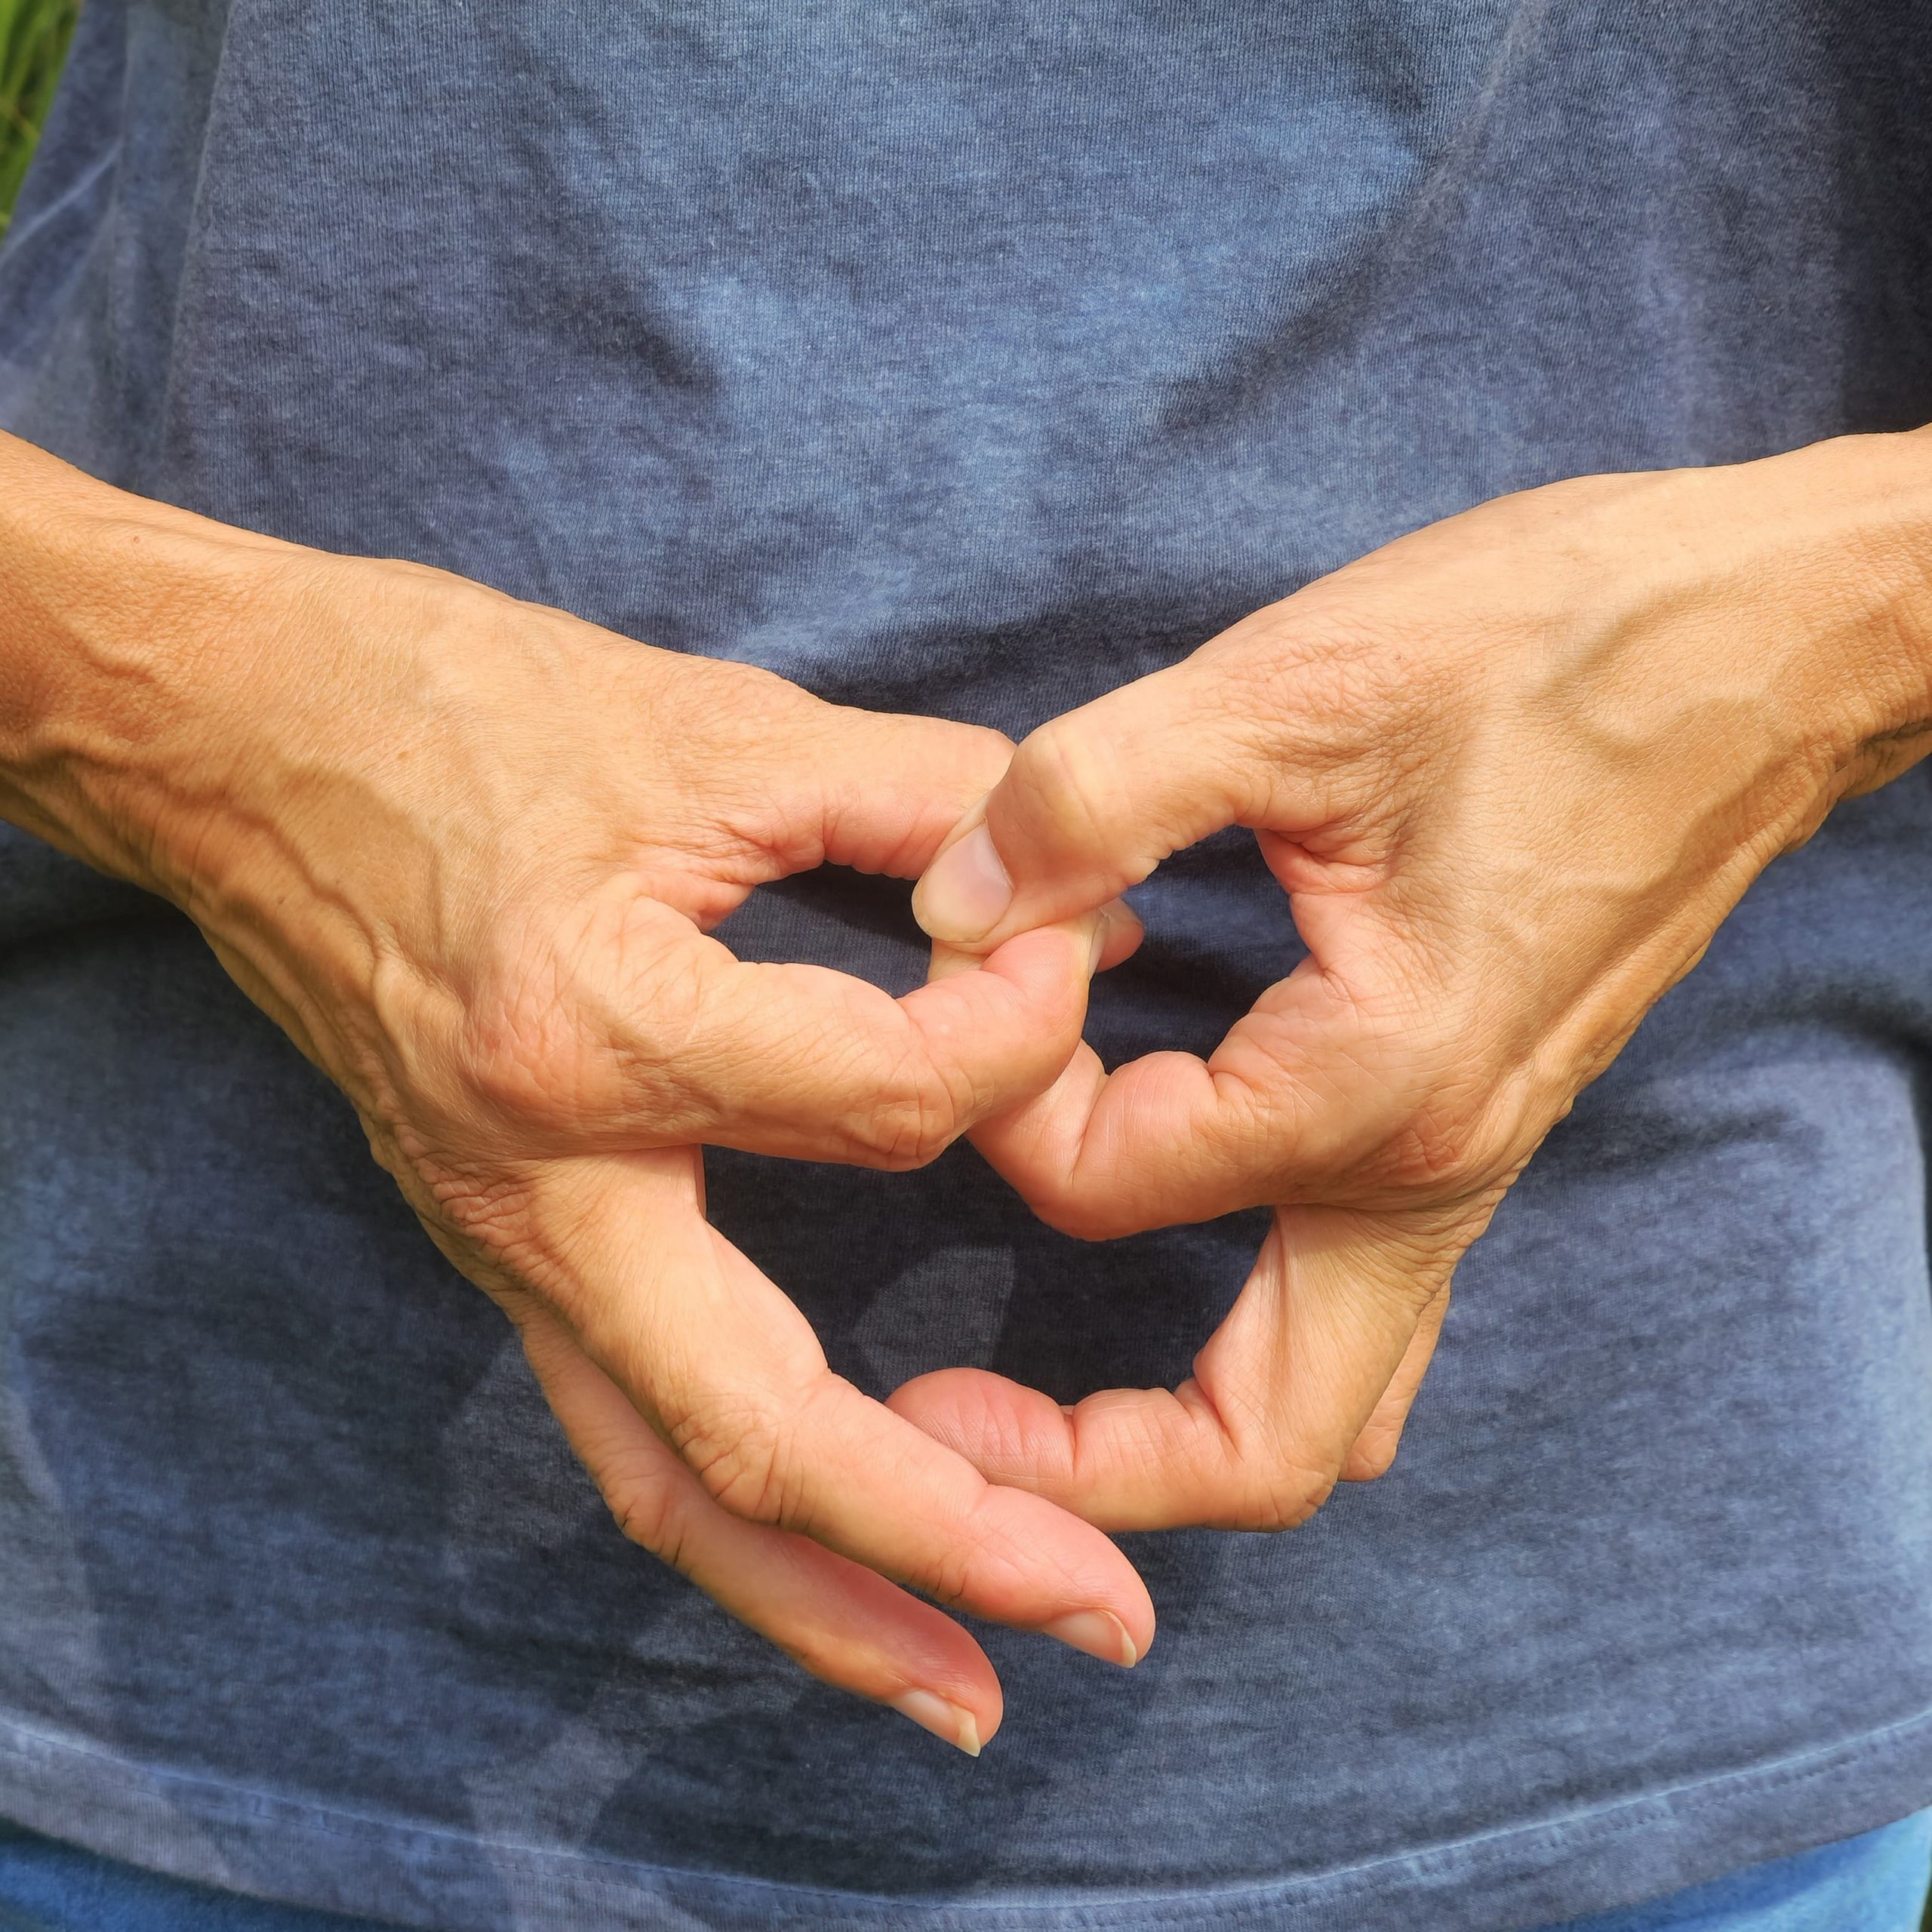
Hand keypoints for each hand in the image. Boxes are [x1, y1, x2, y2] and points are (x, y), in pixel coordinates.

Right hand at [0, 439, 1153, 1752]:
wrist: (240, 743)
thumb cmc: (460, 708)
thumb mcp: (714, 727)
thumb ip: (923, 808)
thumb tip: (1088, 908)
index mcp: (593, 1029)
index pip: (886, 1099)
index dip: (1023, 1032)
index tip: (1078, 960)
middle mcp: (538, 1183)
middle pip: (758, 1423)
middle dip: (948, 1531)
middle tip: (1108, 1611)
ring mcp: (507, 1241)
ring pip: (672, 1486)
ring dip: (834, 1604)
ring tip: (983, 1682)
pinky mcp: (507, 1250)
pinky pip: (626, 1434)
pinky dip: (745, 1528)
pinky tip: (846, 1569)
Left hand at [898, 430, 1931, 1532]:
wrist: (1763, 642)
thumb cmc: (1552, 642)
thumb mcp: (1294, 682)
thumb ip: (1092, 798)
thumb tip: (947, 904)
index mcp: (1376, 1080)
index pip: (1098, 1179)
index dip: (995, 1081)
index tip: (991, 942)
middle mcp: (1433, 1167)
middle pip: (1249, 1443)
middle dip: (1078, 1456)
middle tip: (934, 1416)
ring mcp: (1468, 1165)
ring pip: (1316, 1403)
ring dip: (1167, 1433)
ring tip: (1025, 1397)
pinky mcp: (1475, 1127)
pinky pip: (1368, 1308)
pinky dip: (1257, 1344)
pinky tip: (1184, 1280)